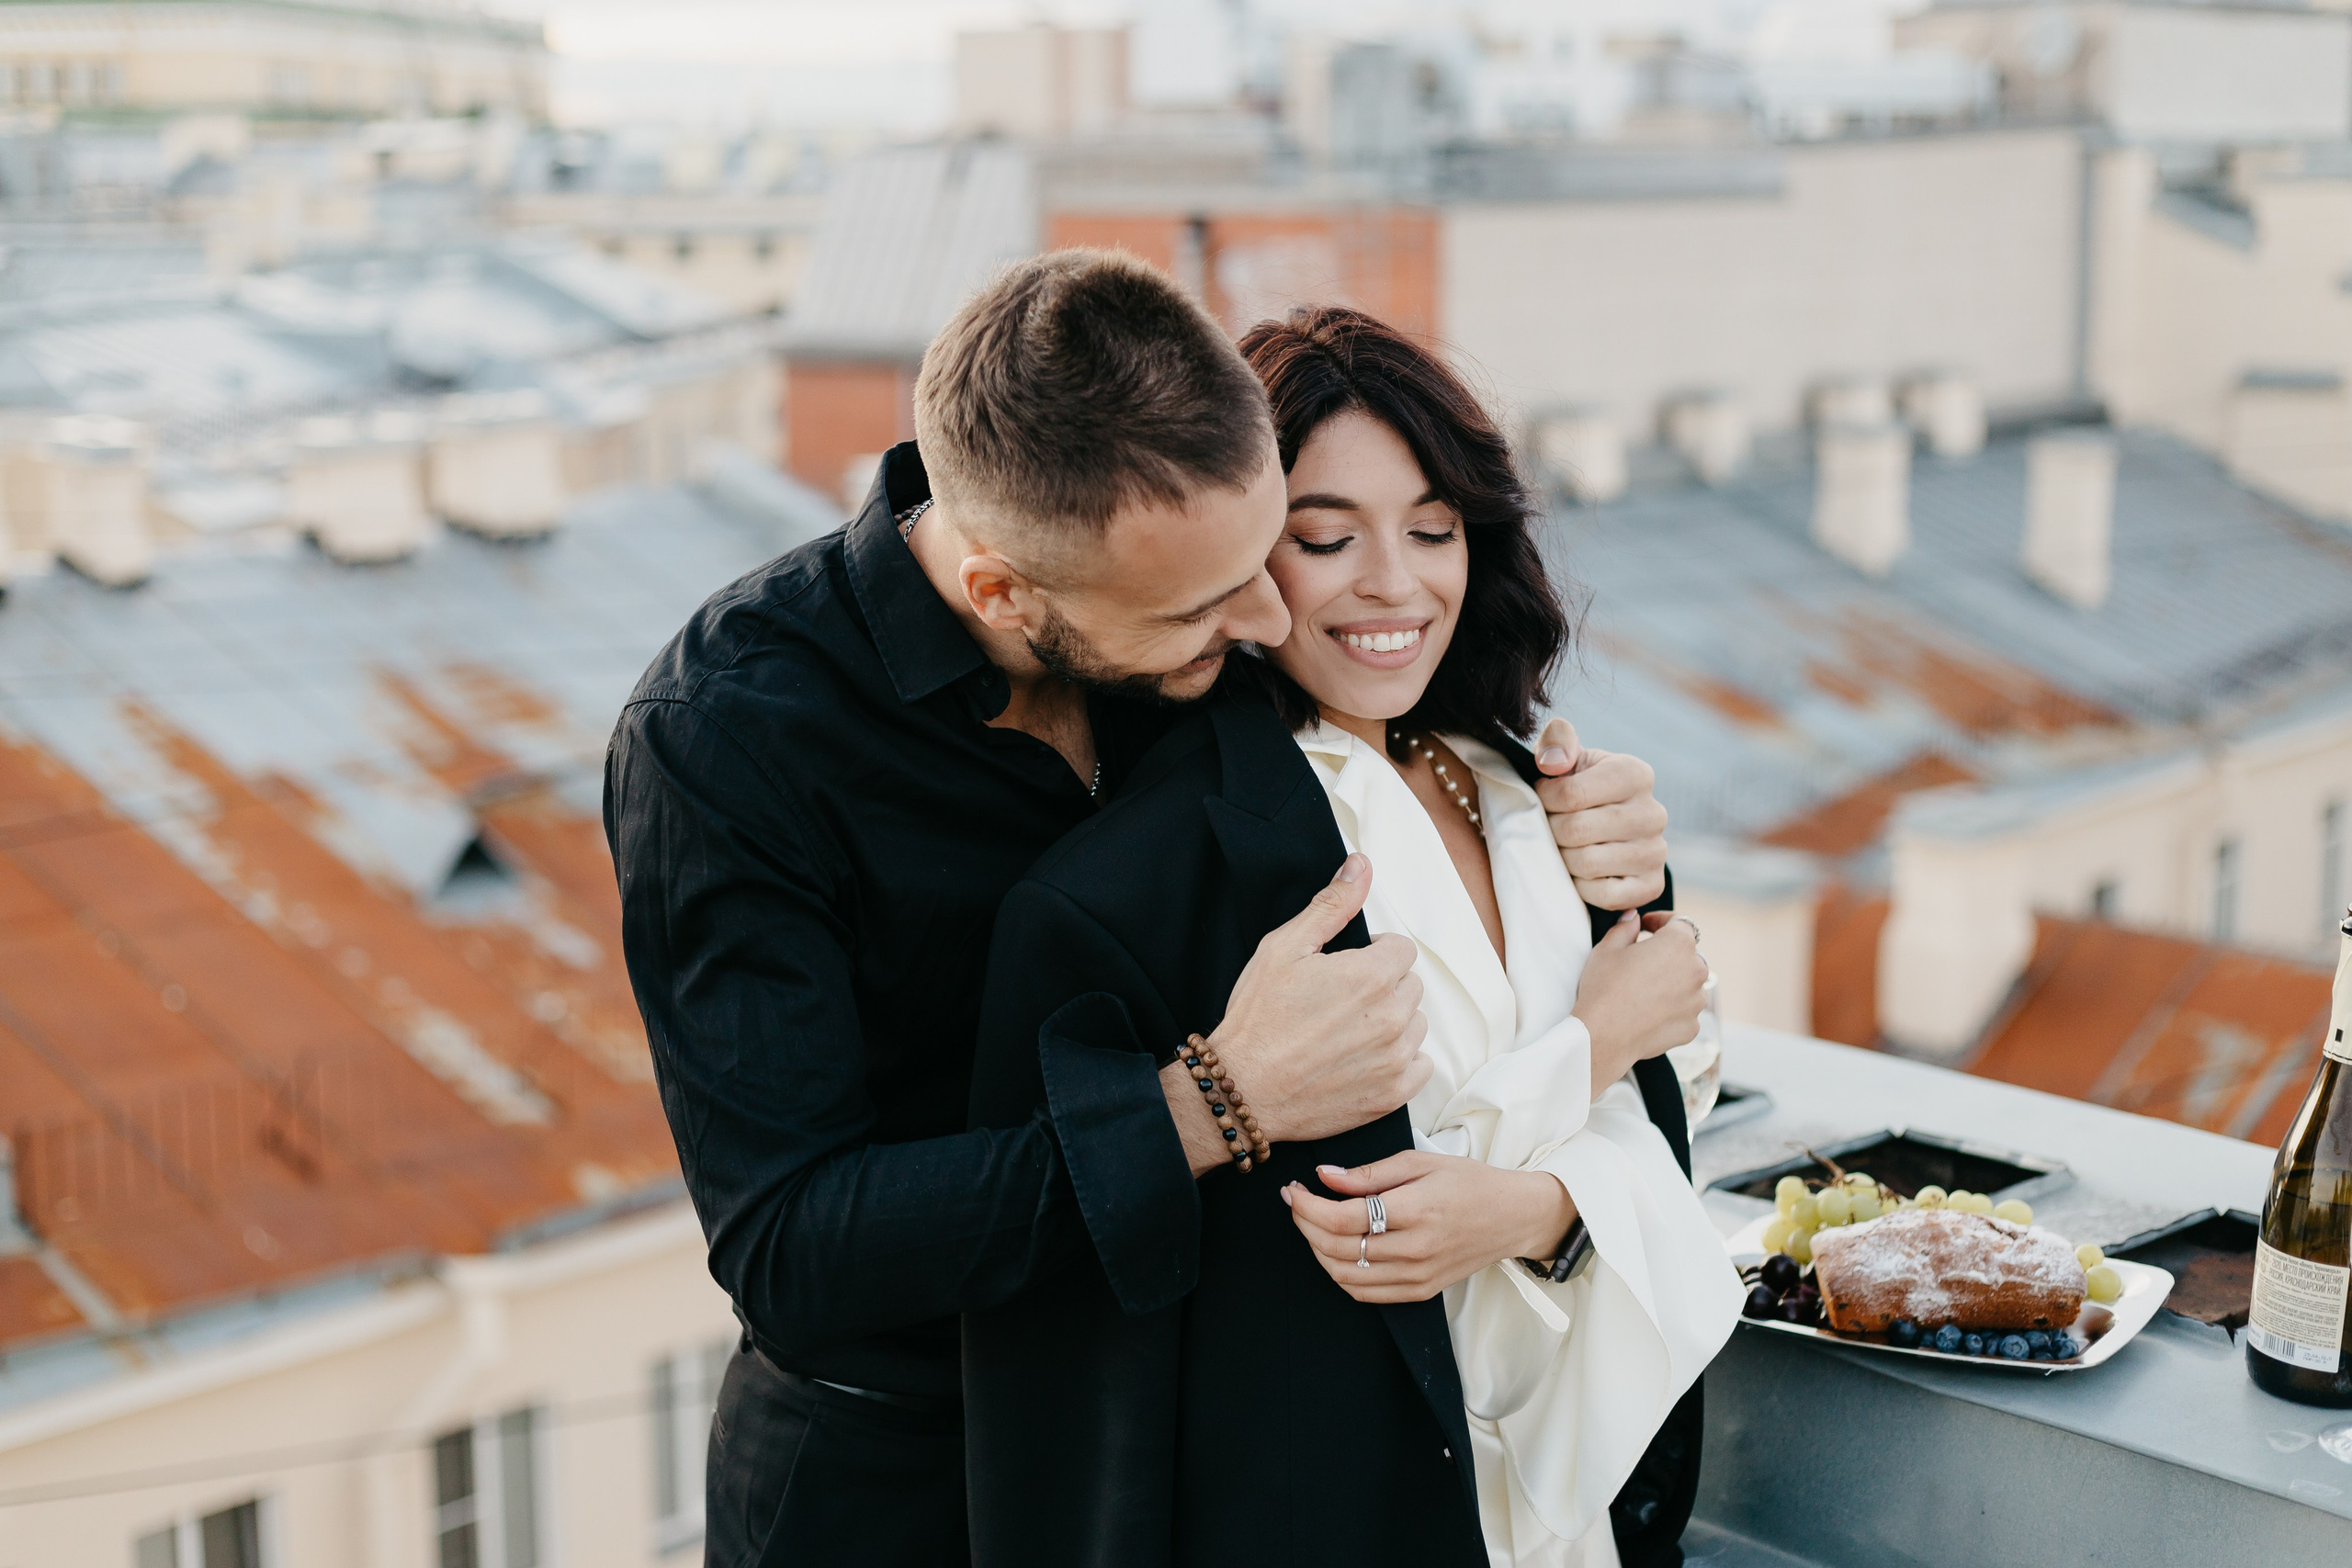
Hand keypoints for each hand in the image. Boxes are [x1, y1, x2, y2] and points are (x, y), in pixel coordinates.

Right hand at [1203, 854, 1431, 1147]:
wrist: (1244, 1088)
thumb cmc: (1259, 1017)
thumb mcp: (1285, 948)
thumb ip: (1332, 905)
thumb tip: (1361, 865)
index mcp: (1372, 975)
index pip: (1401, 949)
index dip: (1371, 955)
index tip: (1342, 971)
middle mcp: (1393, 1016)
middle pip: (1410, 985)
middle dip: (1381, 986)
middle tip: (1338, 1002)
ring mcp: (1395, 1058)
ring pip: (1415, 1024)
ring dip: (1391, 1022)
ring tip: (1346, 1031)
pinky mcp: (1392, 1093)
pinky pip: (1420, 1066)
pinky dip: (1398, 1061)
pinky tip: (1363, 1059)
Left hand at [1283, 1152, 1577, 1302]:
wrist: (1513, 1217)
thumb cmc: (1469, 1182)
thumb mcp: (1421, 1161)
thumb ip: (1370, 1173)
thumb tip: (1324, 1176)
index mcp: (1416, 1211)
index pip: (1343, 1218)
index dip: (1308, 1205)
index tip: (1293, 1189)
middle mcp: (1416, 1250)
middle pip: (1337, 1247)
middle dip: (1304, 1224)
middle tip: (1295, 1202)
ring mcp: (1418, 1276)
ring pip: (1345, 1275)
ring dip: (1316, 1250)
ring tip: (1311, 1224)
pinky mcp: (1420, 1291)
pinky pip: (1365, 1293)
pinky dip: (1339, 1274)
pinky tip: (1334, 1250)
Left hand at [1533, 718, 1666, 910]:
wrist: (1606, 825)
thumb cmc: (1579, 786)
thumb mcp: (1567, 756)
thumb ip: (1556, 742)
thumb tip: (1552, 763)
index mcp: (1634, 774)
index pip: (1570, 795)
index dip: (1544, 800)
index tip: (1545, 799)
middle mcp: (1654, 812)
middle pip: (1576, 831)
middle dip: (1552, 831)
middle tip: (1552, 827)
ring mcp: (1656, 851)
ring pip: (1587, 864)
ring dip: (1564, 859)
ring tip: (1566, 846)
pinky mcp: (1652, 885)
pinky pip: (1603, 895)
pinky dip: (1583, 887)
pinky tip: (1582, 872)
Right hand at [1572, 910, 1706, 1094]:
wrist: (1603, 1036)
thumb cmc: (1604, 988)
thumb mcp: (1607, 948)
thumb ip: (1625, 927)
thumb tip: (1633, 917)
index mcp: (1678, 944)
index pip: (1680, 922)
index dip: (1661, 920)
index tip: (1646, 925)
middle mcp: (1696, 971)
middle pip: (1687, 955)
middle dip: (1667, 954)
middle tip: (1641, 961)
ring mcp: (1697, 1002)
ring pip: (1688, 984)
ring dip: (1672, 982)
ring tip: (1643, 991)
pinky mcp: (1692, 1027)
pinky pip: (1684, 1011)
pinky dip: (1671, 1009)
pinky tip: (1647, 1012)